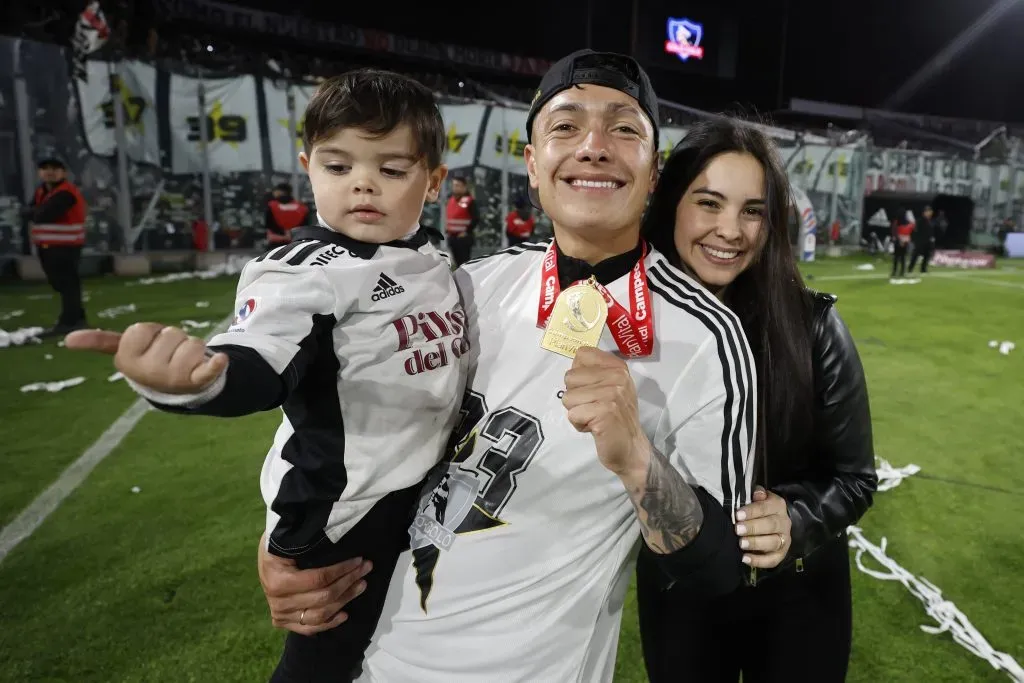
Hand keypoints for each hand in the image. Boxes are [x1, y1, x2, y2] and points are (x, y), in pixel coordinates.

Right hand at [65, 323, 227, 393]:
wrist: (182, 388)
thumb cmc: (154, 361)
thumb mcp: (127, 351)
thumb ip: (101, 342)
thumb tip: (67, 339)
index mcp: (128, 364)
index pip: (142, 329)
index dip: (151, 332)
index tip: (150, 346)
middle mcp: (149, 374)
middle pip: (170, 333)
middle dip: (174, 338)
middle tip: (171, 355)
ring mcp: (175, 379)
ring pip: (192, 342)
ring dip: (193, 347)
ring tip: (187, 362)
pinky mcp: (199, 381)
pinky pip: (209, 369)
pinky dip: (217, 365)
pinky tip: (222, 361)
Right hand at [257, 534, 372, 635]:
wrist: (262, 560)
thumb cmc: (277, 545)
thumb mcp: (287, 539)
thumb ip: (306, 545)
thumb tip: (337, 539)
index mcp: (279, 581)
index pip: (319, 579)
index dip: (342, 570)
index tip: (359, 560)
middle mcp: (279, 602)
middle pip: (323, 597)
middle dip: (348, 582)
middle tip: (366, 569)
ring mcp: (281, 615)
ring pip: (320, 615)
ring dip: (344, 600)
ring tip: (361, 586)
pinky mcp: (283, 622)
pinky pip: (309, 628)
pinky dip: (328, 623)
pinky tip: (344, 614)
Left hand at [562, 347, 648, 476]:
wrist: (631, 448)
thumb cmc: (616, 417)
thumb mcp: (611, 387)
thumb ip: (594, 372)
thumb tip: (573, 365)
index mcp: (617, 367)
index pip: (582, 354)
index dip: (579, 374)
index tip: (591, 389)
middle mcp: (617, 376)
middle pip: (570, 377)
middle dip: (576, 396)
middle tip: (594, 407)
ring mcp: (612, 394)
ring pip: (568, 397)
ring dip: (577, 412)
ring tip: (595, 418)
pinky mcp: (604, 412)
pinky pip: (573, 414)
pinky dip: (579, 424)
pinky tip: (595, 427)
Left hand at [735, 487, 791, 568]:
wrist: (773, 521)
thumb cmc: (758, 508)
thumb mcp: (758, 498)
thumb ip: (757, 494)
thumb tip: (757, 493)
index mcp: (778, 506)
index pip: (766, 507)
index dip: (752, 511)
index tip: (738, 515)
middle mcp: (784, 523)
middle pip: (771, 525)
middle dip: (753, 528)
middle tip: (737, 530)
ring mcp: (784, 540)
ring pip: (773, 543)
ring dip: (756, 543)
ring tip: (741, 544)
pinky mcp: (781, 554)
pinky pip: (772, 560)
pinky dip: (759, 561)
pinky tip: (745, 559)